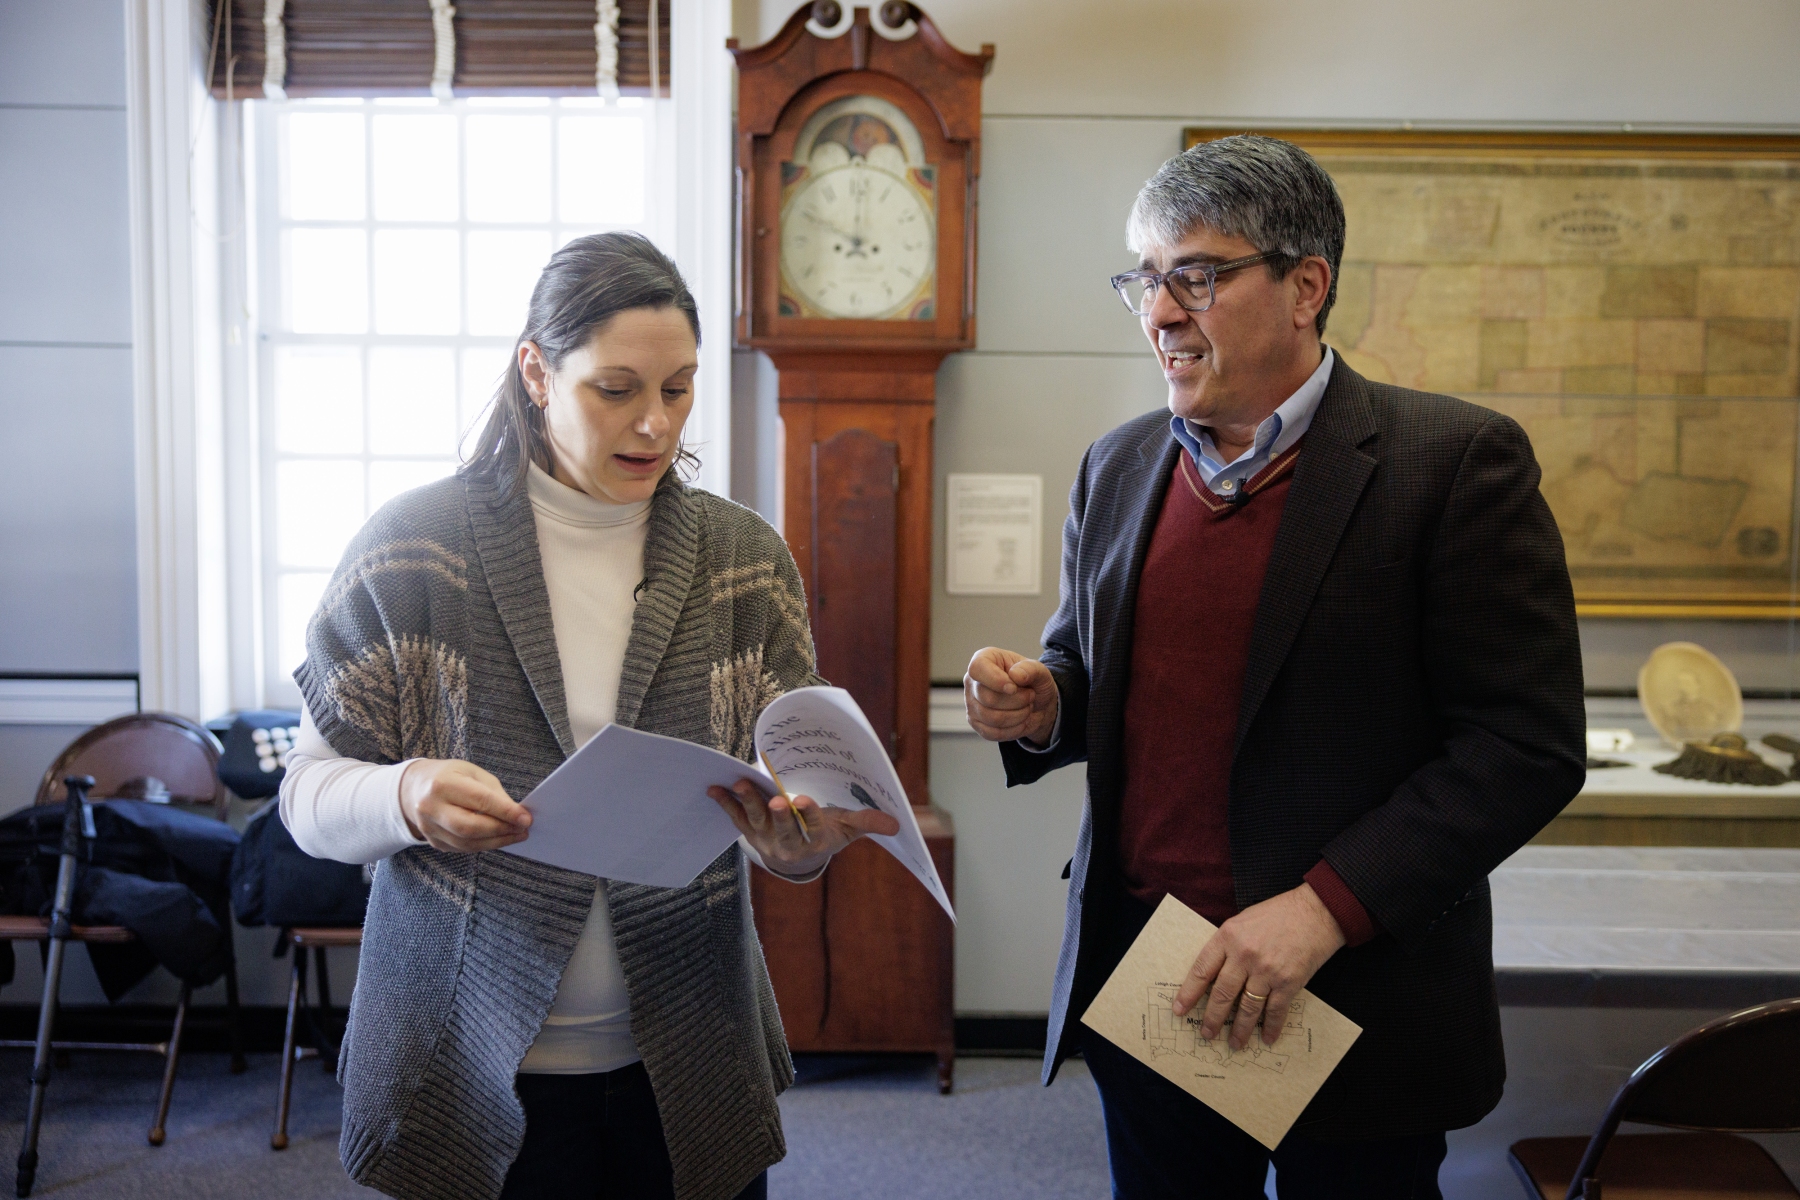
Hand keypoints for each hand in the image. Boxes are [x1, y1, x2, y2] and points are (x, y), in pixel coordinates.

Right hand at [398, 758, 531, 852]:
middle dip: (501, 830)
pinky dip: (484, 845)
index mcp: (442, 784)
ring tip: (516, 836)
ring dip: (496, 842)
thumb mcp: (472, 773)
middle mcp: (431, 807)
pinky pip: (462, 848)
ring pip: (467, 843)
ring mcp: (429, 828)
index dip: (505, 811)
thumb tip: (516, 814)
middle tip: (523, 829)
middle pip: (470, 827)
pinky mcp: (433, 841)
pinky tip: (498, 839)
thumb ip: (493, 793)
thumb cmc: (449, 776)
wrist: (413, 788)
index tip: (526, 818)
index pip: (479, 801)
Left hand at [708, 778, 899, 876]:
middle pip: (781, 829)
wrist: (797, 856)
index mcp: (814, 841)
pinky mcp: (750, 833)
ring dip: (747, 803)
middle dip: (777, 816)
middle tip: (774, 801)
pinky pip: (736, 818)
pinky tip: (713, 789)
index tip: (802, 800)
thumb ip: (867, 822)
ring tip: (739, 785)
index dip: (808, 814)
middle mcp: (788, 844)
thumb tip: (897, 823)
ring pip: (756, 821)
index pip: (812, 827)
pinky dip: (725, 804)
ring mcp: (766, 839)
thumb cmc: (825, 834)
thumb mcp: (847, 829)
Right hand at [963, 647, 1059, 745]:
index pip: (977, 669)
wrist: (1036, 704)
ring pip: (992, 718)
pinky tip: (1021, 721)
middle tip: (1030, 696)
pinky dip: (1013, 730)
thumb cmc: (1033, 682)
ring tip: (1027, 707)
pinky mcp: (976, 723)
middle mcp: (972, 681)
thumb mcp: (1039, 671)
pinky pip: (992, 733)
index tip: (1014, 687)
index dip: (995, 680)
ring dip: (1018, 716)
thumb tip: (1015, 675)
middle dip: (1017, 701)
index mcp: (984, 659)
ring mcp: (971, 703)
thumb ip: (1030, 669)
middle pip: (988, 698)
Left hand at [1172, 884, 1346, 1049]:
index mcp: (1228, 937)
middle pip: (1222, 994)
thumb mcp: (1243, 921)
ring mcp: (1267, 970)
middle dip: (1212, 1018)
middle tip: (1206, 1034)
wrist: (1315, 912)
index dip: (1189, 993)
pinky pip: (1275, 1010)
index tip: (1179, 1009)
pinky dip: (1271, 1027)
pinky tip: (1266, 1038)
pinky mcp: (1288, 981)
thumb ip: (1228, 945)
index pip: (1202, 970)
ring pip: (1247, 1007)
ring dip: (1239, 1029)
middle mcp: (1244, 955)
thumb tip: (1215, 973)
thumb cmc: (1278, 914)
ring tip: (1234, 1043)